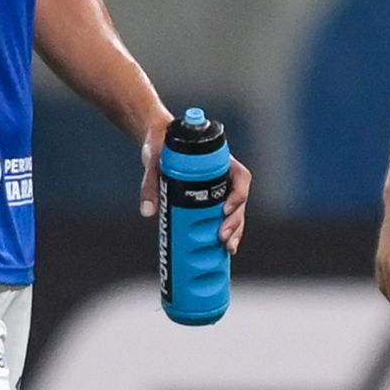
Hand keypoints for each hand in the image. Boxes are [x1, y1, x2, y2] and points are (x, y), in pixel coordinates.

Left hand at [136, 135, 251, 254]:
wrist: (158, 140)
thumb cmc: (161, 143)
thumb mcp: (154, 159)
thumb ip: (150, 182)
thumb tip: (148, 212)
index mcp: (220, 160)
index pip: (241, 177)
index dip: (238, 195)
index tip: (225, 209)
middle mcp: (223, 176)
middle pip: (239, 201)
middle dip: (235, 221)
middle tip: (223, 238)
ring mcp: (218, 189)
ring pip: (235, 212)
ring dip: (235, 231)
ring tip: (228, 248)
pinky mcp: (208, 200)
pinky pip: (222, 217)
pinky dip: (224, 232)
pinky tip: (222, 249)